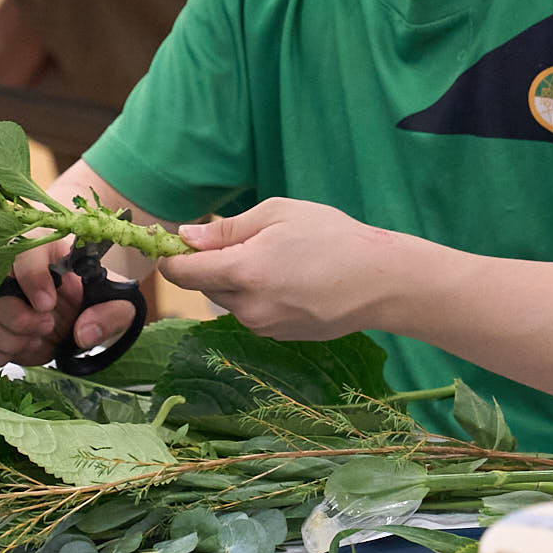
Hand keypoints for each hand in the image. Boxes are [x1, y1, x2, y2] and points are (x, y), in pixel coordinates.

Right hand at [0, 233, 136, 368]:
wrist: (83, 323)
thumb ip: (111, 314)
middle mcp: (11, 270)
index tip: (47, 305)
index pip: (24, 251)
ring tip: (38, 341)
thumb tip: (84, 332)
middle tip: (44, 327)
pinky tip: (19, 351)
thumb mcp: (119, 305)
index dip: (31, 278)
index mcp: (47, 252)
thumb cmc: (98, 302)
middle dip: (17, 317)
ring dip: (9, 339)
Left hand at [161, 198, 402, 339]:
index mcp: (243, 272)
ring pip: (230, 300)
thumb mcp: (278, 214)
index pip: (181, 273)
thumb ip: (226, 228)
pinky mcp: (278, 337)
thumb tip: (185, 237)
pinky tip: (290, 280)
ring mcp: (263, 327)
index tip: (178, 242)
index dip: (172, 257)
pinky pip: (253, 312)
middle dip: (212, 264)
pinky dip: (258, 296)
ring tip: (278, 259)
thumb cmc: (332, 237)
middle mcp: (247, 307)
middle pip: (204, 286)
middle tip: (246, 241)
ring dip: (237, 281)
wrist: (380, 281)